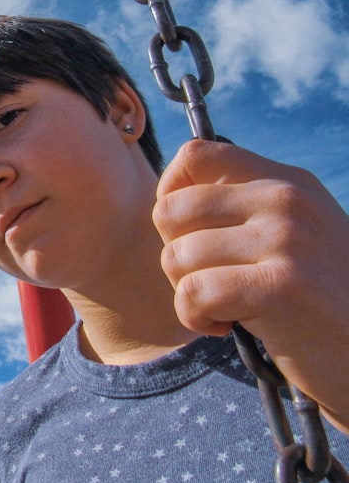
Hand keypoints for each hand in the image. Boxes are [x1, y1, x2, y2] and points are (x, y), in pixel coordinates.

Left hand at [154, 140, 348, 431]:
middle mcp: (286, 199)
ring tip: (223, 308)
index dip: (169, 195)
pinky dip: (195, 318)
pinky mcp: (281, 286)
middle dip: (174, 254)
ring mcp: (287, 240)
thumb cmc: (314, 298)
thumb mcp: (288, 233)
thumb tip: (168, 194)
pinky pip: (195, 293)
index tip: (187, 234)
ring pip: (178, 256)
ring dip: (185, 293)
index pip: (194, 156)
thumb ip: (239, 207)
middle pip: (170, 211)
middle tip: (208, 281)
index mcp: (284, 181)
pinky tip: (224, 327)